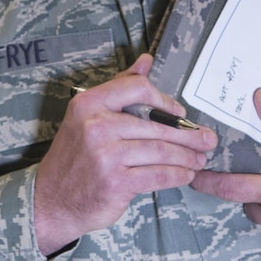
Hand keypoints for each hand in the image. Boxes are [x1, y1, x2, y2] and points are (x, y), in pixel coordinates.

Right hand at [33, 54, 219, 256]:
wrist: (52, 200)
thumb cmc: (76, 157)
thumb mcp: (88, 116)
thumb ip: (119, 88)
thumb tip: (146, 60)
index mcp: (89, 104)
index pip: (138, 89)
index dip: (165, 101)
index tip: (180, 114)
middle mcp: (96, 126)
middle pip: (157, 125)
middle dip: (188, 135)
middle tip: (208, 139)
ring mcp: (106, 155)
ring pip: (161, 151)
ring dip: (187, 156)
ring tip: (200, 159)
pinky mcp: (116, 182)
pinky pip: (158, 175)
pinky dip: (177, 175)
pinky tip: (186, 175)